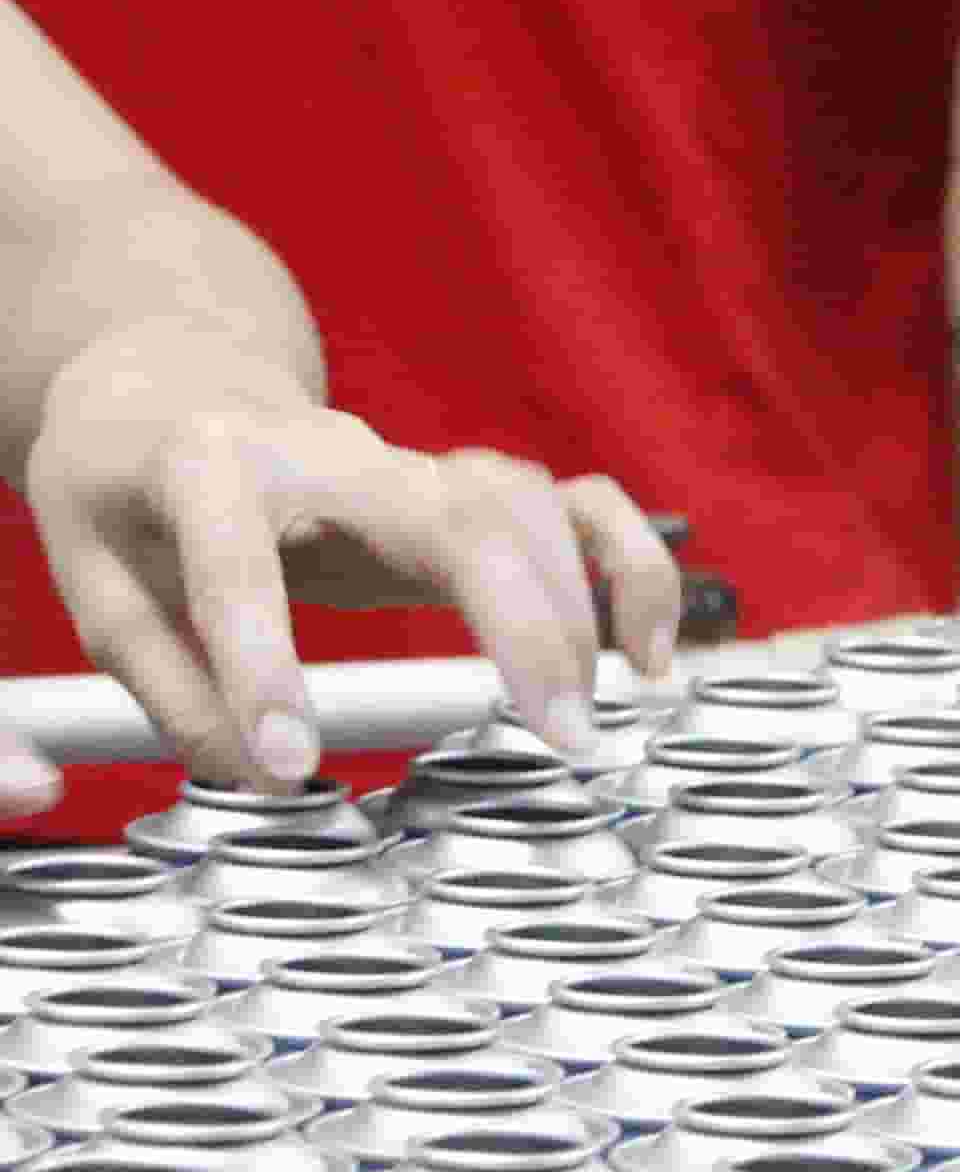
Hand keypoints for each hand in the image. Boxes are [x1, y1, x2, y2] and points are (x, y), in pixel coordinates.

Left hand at [14, 319, 675, 814]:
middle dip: (524, 623)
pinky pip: (578, 505)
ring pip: (528, 506)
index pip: (242, 559)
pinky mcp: (464, 494)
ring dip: (584, 606)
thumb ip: (166, 680)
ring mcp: (413, 468)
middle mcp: (335, 453)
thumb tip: (255, 778)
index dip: (263, 665)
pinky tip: (649, 652)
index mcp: (211, 460)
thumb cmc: (128, 489)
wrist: (171, 393)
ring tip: (593, 712)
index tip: (287, 765)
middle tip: (561, 735)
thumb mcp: (97, 578)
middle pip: (458, 513)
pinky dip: (631, 568)